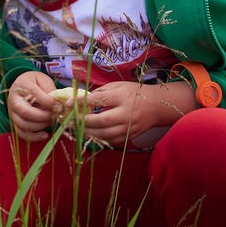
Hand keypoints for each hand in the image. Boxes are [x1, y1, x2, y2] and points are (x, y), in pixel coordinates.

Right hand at [7, 71, 59, 141]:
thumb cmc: (36, 83)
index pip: (34, 94)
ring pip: (23, 124)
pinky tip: (44, 135)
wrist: (22, 85)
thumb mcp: (43, 80)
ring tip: (51, 121)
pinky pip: (21, 133)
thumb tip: (57, 106)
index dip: (48, 102)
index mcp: (22, 85)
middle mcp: (14, 99)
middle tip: (54, 116)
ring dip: (40, 126)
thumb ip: (50, 91)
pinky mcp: (15, 122)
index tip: (59, 107)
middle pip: (25, 112)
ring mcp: (12, 112)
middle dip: (43, 116)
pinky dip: (34, 137)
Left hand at [80, 80, 197, 146]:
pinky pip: (111, 141)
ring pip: (105, 135)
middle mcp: (126, 114)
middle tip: (69, 121)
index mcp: (121, 97)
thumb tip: (81, 99)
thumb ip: (100, 92)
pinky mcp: (130, 137)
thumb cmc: (134, 93)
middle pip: (101, 121)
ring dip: (88, 133)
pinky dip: (99, 140)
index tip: (69, 103)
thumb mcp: (117, 85)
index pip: (98, 100)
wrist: (156, 106)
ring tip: (76, 129)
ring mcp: (129, 127)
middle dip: (83, 122)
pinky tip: (89, 136)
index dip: (82, 102)